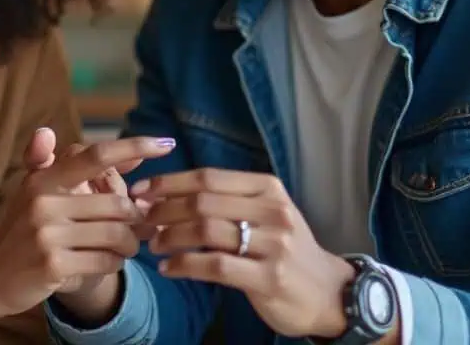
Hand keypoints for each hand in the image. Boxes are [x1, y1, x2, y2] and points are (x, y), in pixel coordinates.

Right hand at [0, 135, 176, 319]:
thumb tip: (133, 156)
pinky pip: (106, 261)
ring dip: (130, 244)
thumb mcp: (41, 192)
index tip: (166, 143)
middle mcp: (44, 202)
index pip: (96, 155)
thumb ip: (83, 171)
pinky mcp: (53, 265)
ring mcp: (47, 234)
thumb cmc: (24, 231)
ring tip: (126, 246)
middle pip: (118, 204)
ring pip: (117, 234)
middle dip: (136, 219)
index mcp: (44, 179)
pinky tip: (108, 262)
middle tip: (139, 228)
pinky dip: (115, 264)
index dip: (134, 146)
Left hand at [135, 168, 353, 337]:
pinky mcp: (269, 278)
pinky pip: (215, 266)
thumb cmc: (287, 250)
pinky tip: (168, 268)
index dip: (169, 182)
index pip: (209, 177)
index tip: (141, 191)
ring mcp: (273, 245)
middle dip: (164, 210)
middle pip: (203, 202)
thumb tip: (167, 194)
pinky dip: (184, 265)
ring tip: (153, 244)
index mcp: (268, 188)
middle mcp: (273, 211)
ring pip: (206, 231)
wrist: (329, 293)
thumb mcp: (266, 214)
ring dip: (170, 237)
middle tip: (142, 221)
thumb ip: (226, 202)